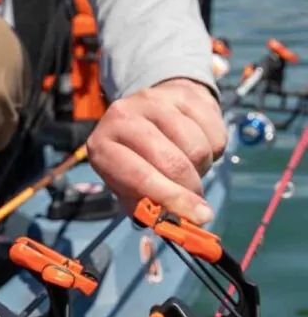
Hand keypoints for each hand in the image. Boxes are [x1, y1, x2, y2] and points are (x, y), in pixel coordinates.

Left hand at [85, 78, 227, 224]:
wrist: (149, 113)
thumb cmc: (135, 160)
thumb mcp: (128, 186)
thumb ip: (146, 206)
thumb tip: (175, 222)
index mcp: (102, 147)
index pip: (139, 177)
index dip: (170, 200)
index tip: (197, 218)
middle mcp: (122, 117)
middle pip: (171, 162)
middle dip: (190, 191)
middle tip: (198, 205)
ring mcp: (153, 101)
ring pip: (196, 148)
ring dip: (201, 169)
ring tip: (189, 169)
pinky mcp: (182, 94)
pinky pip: (214, 132)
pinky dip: (214, 150)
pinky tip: (198, 149)